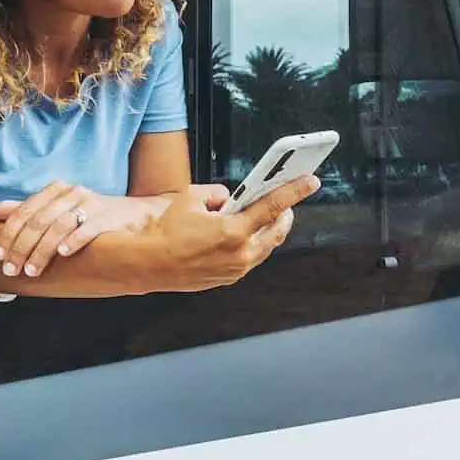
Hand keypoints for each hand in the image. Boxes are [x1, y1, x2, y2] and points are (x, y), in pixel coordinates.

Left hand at [0, 184, 164, 278]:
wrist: (137, 216)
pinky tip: (63, 254)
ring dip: (42, 250)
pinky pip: (87, 228)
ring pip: (58, 226)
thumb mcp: (60, 211)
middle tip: (12, 269)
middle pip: (38, 221)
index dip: (8, 234)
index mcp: (55, 191)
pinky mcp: (108, 217)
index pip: (24, 211)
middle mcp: (71, 194)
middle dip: (21, 247)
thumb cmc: (94, 216)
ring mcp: (90, 204)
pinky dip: (73, 240)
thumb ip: (30, 210)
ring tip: (32, 270)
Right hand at [133, 177, 319, 291]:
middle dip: (285, 213)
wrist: (149, 263)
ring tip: (265, 215)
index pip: (273, 206)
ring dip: (269, 230)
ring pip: (266, 247)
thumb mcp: (192, 197)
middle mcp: (240, 253)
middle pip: (277, 230)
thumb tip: (231, 199)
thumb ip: (219, 193)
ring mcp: (236, 268)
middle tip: (285, 201)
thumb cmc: (167, 232)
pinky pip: (251, 258)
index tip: (310, 182)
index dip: (295, 191)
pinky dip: (253, 243)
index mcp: (234, 231)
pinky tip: (244, 234)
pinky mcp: (229, 277)